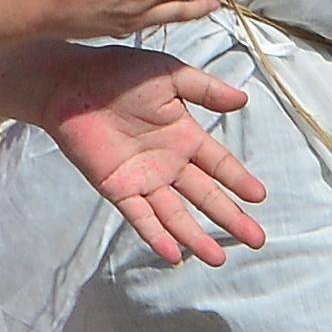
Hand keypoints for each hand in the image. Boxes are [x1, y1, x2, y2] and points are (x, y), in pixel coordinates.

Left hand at [18, 45, 272, 264]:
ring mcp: (143, 178)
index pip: (219, 164)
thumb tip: (243, 100)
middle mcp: (168, 162)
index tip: (259, 197)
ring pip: (176, 214)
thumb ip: (205, 90)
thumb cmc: (119, 73)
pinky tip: (174, 255)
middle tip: (256, 239)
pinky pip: (140, 217)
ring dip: (196, 237)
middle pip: (205, 195)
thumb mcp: (169, 75)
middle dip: (231, 217)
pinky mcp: (118, 188)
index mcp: (183, 135)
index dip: (239, 180)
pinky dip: (156, 236)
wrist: (72, 83)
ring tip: (218, 258)